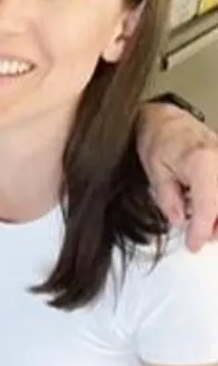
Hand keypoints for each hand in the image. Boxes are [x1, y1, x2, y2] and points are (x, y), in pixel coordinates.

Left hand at [139, 102, 217, 250]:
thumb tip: (179, 222)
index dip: (201, 231)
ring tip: (195, 215)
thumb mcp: (155, 171)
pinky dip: (214, 203)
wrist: (169, 120)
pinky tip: (200, 203)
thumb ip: (168, 199)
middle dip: (213, 227)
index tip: (193, 245)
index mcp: (203, 163)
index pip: (209, 207)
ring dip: (215, 216)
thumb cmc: (159, 139)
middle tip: (195, 234)